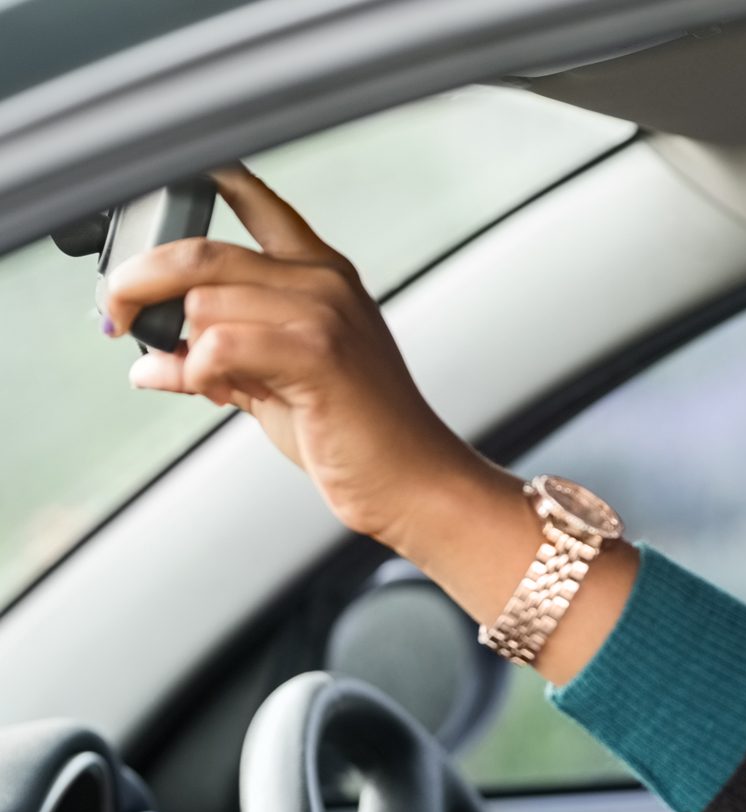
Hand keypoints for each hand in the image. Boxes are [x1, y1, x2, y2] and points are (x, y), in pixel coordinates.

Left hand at [103, 161, 485, 550]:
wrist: (411, 481)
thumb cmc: (354, 435)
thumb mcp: (271, 386)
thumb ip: (215, 358)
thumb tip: (146, 360)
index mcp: (321, 277)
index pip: (258, 204)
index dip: (210, 181)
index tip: (169, 180)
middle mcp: (322, 283)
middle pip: (200, 252)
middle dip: (138, 284)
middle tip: (118, 319)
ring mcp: (323, 313)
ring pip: (203, 303)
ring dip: (185, 349)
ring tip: (210, 382)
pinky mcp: (316, 352)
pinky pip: (218, 344)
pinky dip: (199, 373)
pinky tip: (218, 394)